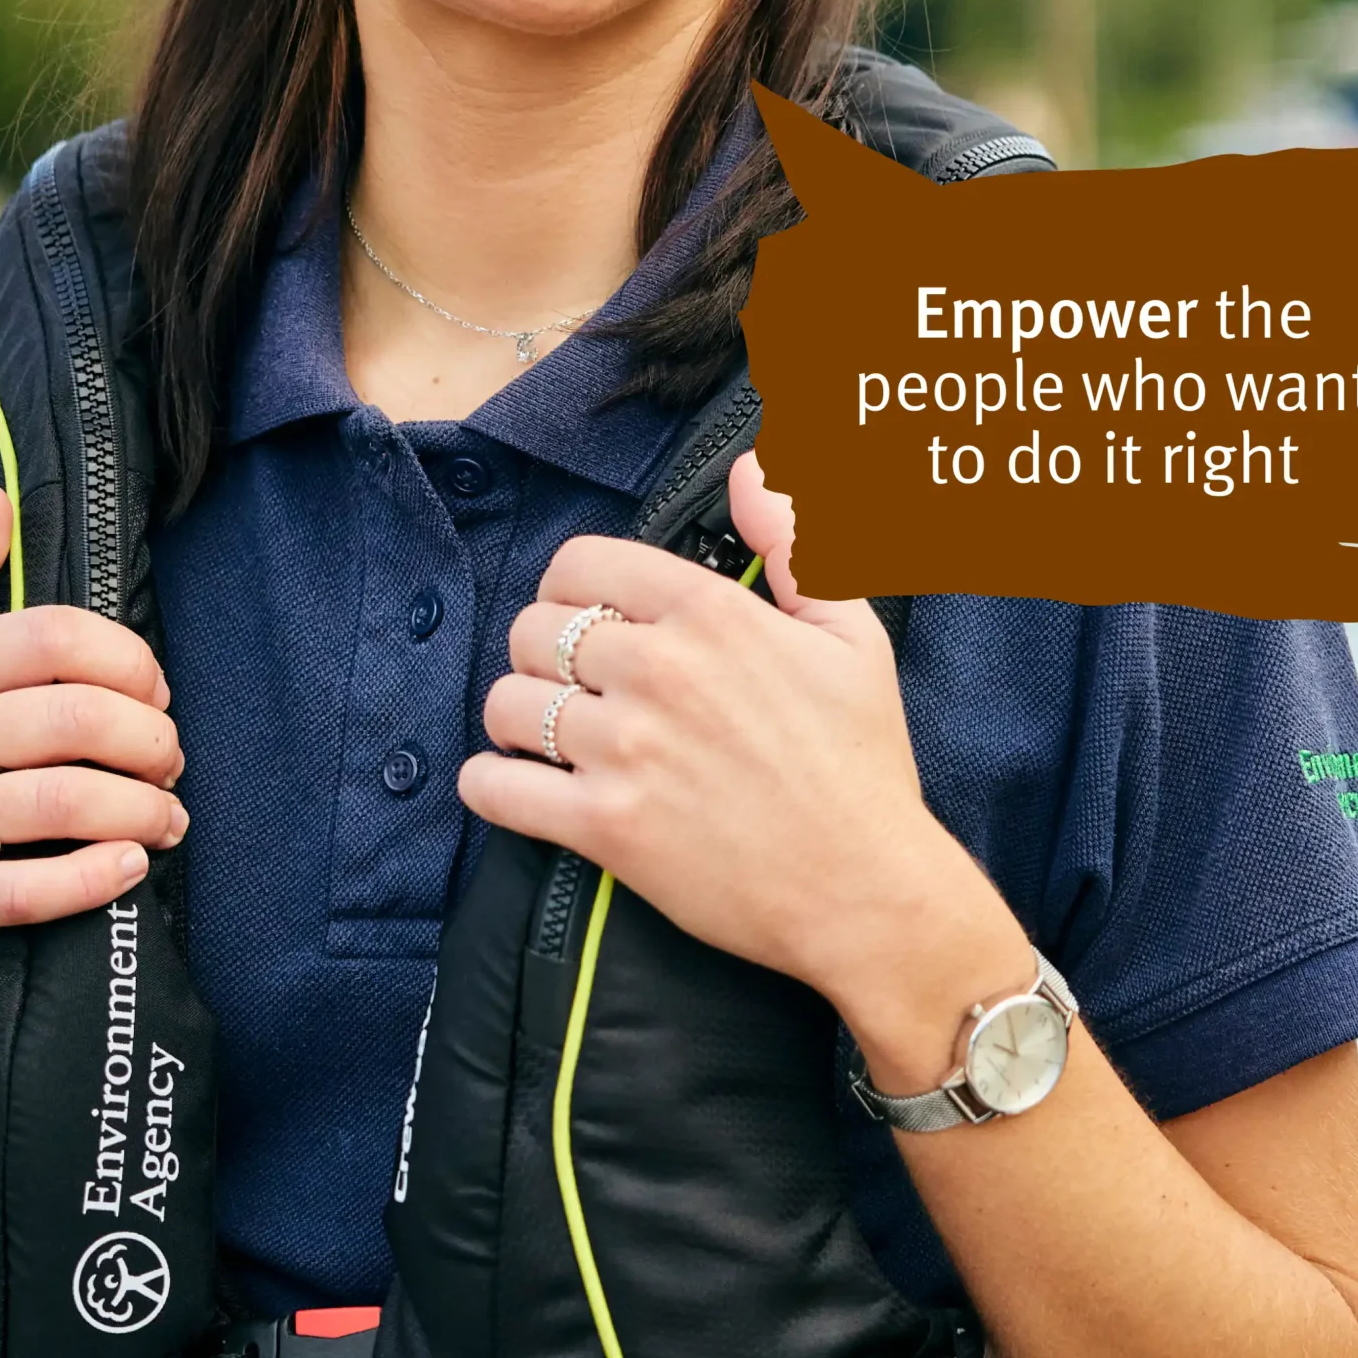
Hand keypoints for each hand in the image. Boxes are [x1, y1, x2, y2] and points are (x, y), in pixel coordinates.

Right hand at [0, 483, 184, 1023]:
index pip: (49, 636)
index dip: (126, 659)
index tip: (157, 690)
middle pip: (69, 718)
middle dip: (147, 738)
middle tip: (171, 759)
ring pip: (59, 802)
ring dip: (140, 809)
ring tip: (168, 815)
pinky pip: (24, 891)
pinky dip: (94, 880)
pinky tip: (131, 868)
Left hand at [459, 451, 1029, 1088]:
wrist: (867, 892)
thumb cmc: (863, 764)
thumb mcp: (852, 633)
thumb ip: (795, 540)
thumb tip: (750, 465)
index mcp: (709, 614)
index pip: (580, 563)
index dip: (571, 587)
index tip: (585, 616)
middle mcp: (658, 671)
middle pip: (532, 630)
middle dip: (541, 652)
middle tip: (569, 682)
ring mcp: (625, 750)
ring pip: (507, 702)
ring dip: (515, 716)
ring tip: (545, 733)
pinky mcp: (604, 827)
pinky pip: (495, 786)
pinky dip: (490, 782)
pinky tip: (514, 782)